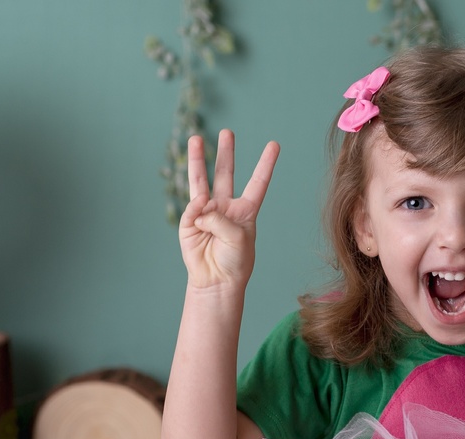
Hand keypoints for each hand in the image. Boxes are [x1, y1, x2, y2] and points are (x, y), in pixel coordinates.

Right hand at [178, 129, 279, 289]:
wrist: (216, 280)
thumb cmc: (235, 261)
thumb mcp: (238, 238)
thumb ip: (221, 218)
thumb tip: (200, 204)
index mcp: (246, 210)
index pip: (258, 182)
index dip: (266, 164)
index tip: (275, 145)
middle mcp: (226, 207)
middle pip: (226, 174)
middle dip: (226, 153)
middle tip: (228, 132)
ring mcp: (206, 211)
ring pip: (202, 180)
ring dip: (198, 159)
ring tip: (196, 138)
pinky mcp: (189, 220)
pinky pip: (193, 208)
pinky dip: (197, 209)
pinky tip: (200, 214)